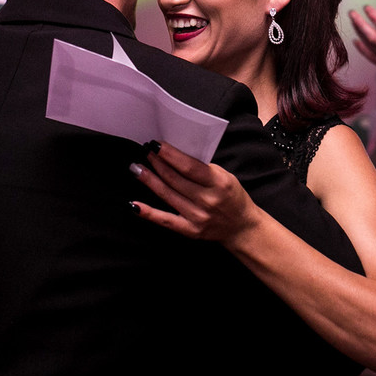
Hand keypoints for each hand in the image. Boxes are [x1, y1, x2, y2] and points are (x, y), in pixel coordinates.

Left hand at [129, 141, 260, 243]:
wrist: (241, 227)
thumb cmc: (232, 196)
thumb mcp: (225, 176)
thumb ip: (203, 168)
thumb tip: (175, 156)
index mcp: (219, 183)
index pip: (190, 167)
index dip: (170, 155)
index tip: (156, 145)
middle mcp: (208, 200)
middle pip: (175, 179)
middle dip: (157, 163)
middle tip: (145, 152)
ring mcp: (198, 217)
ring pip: (167, 195)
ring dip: (149, 180)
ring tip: (136, 168)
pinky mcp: (190, 230)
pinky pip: (165, 220)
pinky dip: (148, 213)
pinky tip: (134, 204)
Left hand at [350, 6, 375, 90]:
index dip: (374, 17)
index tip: (367, 7)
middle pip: (371, 37)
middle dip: (360, 24)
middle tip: (351, 12)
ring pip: (369, 46)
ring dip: (359, 33)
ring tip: (352, 21)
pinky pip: (371, 58)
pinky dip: (362, 49)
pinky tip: (355, 42)